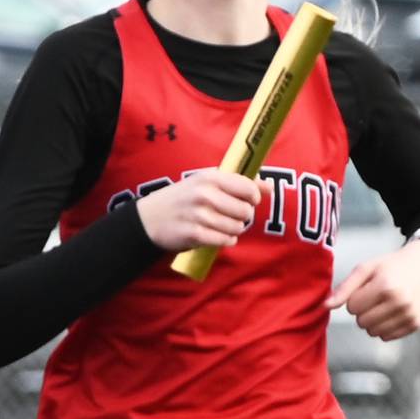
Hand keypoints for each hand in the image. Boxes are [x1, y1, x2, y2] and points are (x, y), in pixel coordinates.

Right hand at [136, 170, 259, 253]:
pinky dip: (225, 240)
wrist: (150, 218)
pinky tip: (217, 235)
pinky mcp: (194, 234)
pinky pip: (225, 240)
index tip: (247, 200)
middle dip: (243, 216)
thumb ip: (238, 182)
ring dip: (234, 229)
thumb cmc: (184, 198)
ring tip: (222, 225)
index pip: (248, 188)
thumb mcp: (206, 182)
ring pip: (237, 227)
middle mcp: (205, 195)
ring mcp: (199, 215)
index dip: (253, 197)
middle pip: (245, 210)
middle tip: (231, 215)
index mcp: (210, 178)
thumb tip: (269, 186)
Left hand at [326, 239, 419, 339]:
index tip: (367, 289)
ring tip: (383, 304)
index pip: (352, 307)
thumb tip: (325, 307)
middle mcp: (400, 302)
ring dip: (372, 321)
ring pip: (373, 332)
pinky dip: (385, 327)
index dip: (355, 298)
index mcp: (385, 286)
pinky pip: (387, 337)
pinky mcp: (416, 324)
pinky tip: (393, 312)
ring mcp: (409, 315)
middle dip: (363, 311)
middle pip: (361, 322)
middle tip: (375, 297)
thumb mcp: (366, 269)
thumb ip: (344, 288)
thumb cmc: (389, 267)